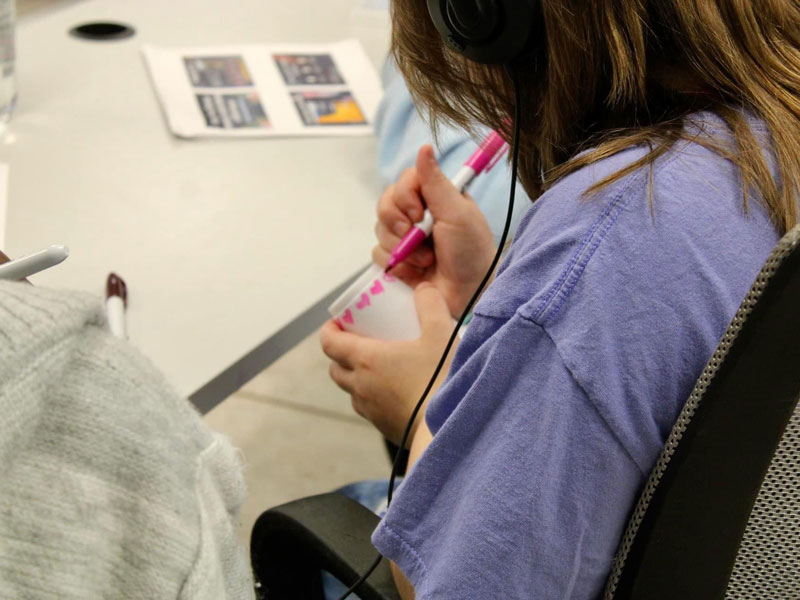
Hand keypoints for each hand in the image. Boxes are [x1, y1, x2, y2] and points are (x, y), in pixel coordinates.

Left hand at [320, 283, 456, 446]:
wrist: (449, 428)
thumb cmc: (441, 379)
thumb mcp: (440, 333)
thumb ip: (431, 305)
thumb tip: (423, 288)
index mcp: (366, 360)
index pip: (329, 343)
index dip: (329, 330)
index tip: (340, 322)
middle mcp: (360, 386)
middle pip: (335, 368)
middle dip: (341, 353)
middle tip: (360, 341)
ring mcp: (370, 409)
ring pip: (351, 390)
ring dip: (357, 376)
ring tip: (378, 366)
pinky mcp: (383, 427)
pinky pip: (368, 408)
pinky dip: (373, 396)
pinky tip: (395, 390)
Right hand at [373, 145, 495, 316]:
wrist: (469, 294)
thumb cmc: (471, 252)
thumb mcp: (457, 213)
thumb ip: (436, 183)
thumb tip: (424, 147)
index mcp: (434, 198)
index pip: (404, 181)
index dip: (405, 195)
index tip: (419, 212)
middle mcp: (418, 215)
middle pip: (385, 203)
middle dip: (398, 222)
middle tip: (418, 235)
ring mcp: (405, 239)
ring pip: (379, 229)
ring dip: (402, 247)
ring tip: (427, 259)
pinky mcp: (397, 261)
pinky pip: (378, 254)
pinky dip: (397, 263)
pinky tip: (416, 272)